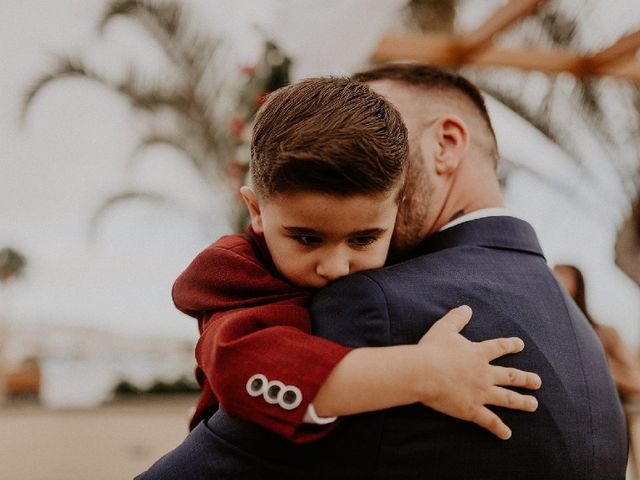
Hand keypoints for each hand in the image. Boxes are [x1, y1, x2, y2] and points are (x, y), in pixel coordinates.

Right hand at [414, 305, 540, 439]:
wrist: (424, 372)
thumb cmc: (432, 349)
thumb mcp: (444, 328)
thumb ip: (457, 318)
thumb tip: (467, 308)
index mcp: (478, 353)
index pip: (498, 347)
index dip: (510, 345)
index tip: (520, 344)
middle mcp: (484, 373)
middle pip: (510, 376)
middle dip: (525, 378)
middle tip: (537, 381)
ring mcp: (480, 392)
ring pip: (506, 398)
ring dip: (521, 402)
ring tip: (533, 405)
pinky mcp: (471, 409)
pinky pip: (489, 420)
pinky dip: (498, 428)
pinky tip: (507, 434)